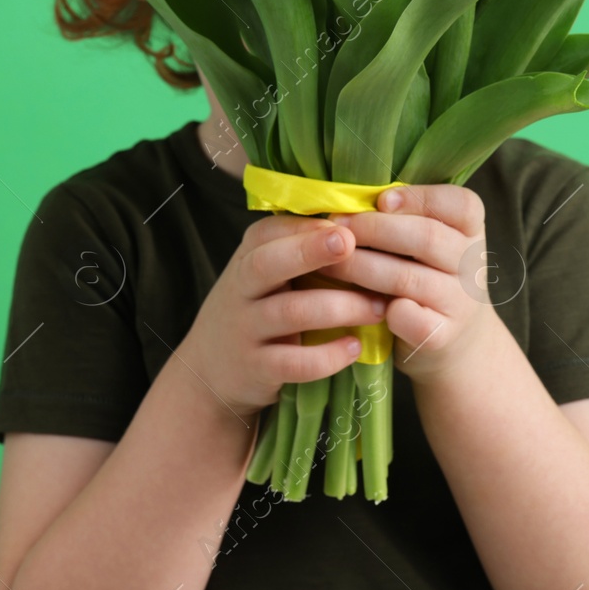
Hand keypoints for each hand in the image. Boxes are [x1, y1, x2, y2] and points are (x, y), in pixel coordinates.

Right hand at [177, 214, 388, 418]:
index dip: (307, 226)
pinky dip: (327, 356)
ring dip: (339, 307)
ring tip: (379, 307)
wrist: (209, 367)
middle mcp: (242, 287)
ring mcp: (246, 328)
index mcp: (248, 256)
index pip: (270, 231)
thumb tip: (362, 221)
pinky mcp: (256, 368)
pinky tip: (355, 348)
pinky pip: (292, 362)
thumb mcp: (264, 273)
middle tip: (350, 243)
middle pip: (268, 263)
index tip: (346, 225)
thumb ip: (298, 250)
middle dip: (309, 251)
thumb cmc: (256, 308)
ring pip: (290, 312)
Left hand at [320, 185, 498, 384]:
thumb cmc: (427, 275)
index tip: (381, 200)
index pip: (460, 204)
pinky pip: (408, 318)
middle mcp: (472, 264)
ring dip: (360, 267)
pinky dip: (380, 309)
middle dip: (374, 229)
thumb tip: (347, 200)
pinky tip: (355, 302)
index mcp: (471, 230)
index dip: (420, 198)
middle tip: (337, 227)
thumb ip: (402, 219)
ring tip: (328, 261)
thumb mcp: (428, 242)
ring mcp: (461, 302)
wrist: (458, 341)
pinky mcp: (442, 336)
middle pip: (427, 237)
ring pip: (407, 278)